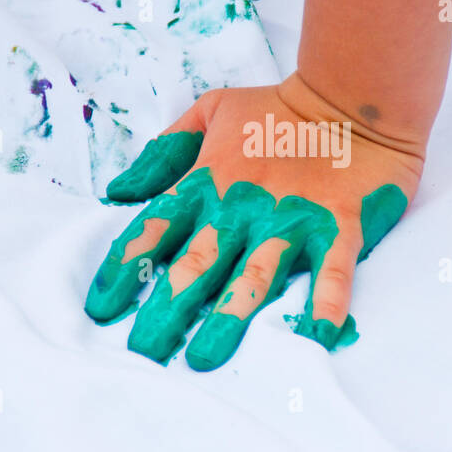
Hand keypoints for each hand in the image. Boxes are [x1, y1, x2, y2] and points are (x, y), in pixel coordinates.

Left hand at [84, 74, 421, 370]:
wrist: (350, 93)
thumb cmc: (276, 108)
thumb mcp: (211, 111)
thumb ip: (166, 153)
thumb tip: (118, 191)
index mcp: (207, 181)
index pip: (155, 228)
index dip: (125, 266)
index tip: (101, 308)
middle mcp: (242, 207)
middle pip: (197, 263)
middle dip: (167, 307)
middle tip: (144, 350)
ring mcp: (290, 219)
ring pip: (255, 274)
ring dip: (230, 316)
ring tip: (206, 357)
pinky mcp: (338, 226)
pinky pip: (333, 270)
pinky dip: (327, 302)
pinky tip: (317, 336)